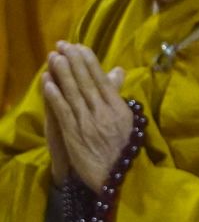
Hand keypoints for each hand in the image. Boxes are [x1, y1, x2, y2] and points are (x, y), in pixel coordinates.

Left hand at [41, 43, 130, 189]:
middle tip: (63, 45)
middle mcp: (104, 112)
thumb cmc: (121, 148)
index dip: (90, 62)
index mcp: (118, 108)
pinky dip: (56, 96)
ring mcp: (89, 123)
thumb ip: (117, 95)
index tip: (79, 47)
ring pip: (74, 93)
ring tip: (55, 57)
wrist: (116, 177)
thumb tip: (117, 71)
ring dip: (63, 74)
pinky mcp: (75, 134)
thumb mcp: (125, 119)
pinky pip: (64, 112)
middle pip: (87, 82)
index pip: (102, 79)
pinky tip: (49, 83)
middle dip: (75, 62)